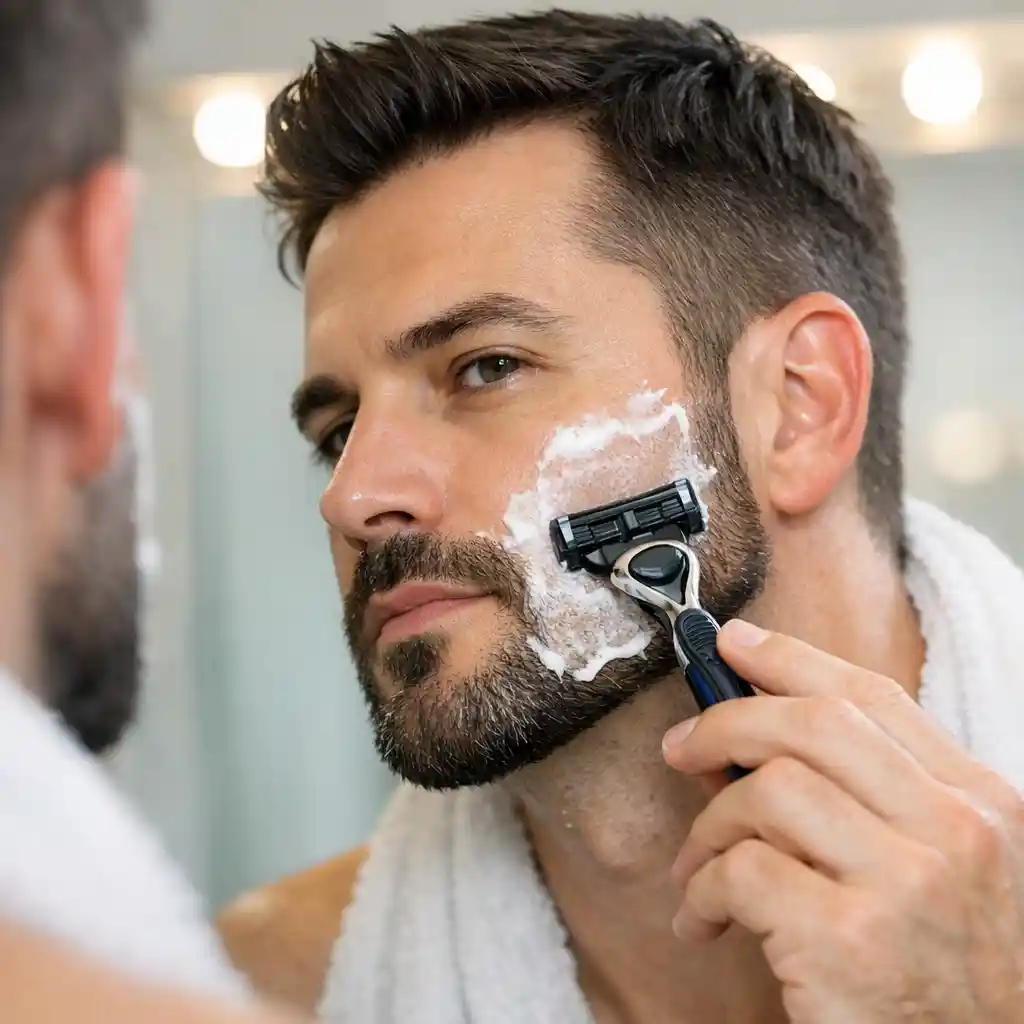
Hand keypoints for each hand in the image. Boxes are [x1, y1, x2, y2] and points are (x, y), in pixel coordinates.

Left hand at [662, 619, 1023, 1022]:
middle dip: (727, 722)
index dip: (790, 659)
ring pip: (769, 791)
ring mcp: (906, 885)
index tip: (734, 644)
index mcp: (981, 801)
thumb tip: (754, 732)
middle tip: (681, 747)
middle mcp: (955, 833)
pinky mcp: (848, 942)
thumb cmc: (949, 969)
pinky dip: (702, 888)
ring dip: (710, 823)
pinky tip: (704, 918)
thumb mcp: (944, 865)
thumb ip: (873, 795)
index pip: (873, 697)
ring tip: (697, 865)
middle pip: (814, 725)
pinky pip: (741, 871)